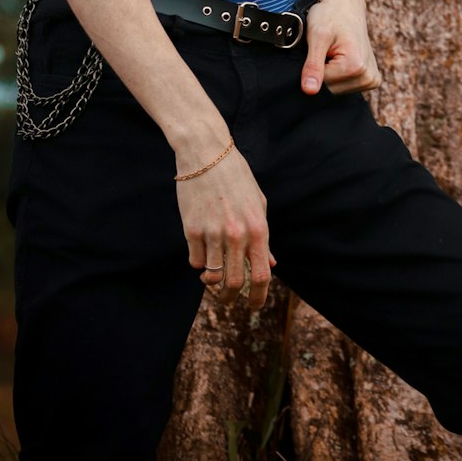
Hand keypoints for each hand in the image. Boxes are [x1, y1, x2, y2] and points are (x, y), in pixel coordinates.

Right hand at [175, 144, 273, 308]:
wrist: (206, 153)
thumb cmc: (236, 177)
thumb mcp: (258, 203)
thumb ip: (263, 238)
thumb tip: (270, 265)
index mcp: (258, 228)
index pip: (261, 276)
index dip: (258, 298)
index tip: (253, 306)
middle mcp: (236, 234)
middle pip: (235, 283)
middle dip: (231, 298)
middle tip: (229, 300)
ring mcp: (213, 233)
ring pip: (212, 276)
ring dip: (212, 284)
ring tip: (212, 280)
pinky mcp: (191, 230)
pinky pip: (195, 261)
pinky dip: (199, 264)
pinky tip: (202, 254)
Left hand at [300, 0, 380, 96]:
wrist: (345, 5)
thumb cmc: (330, 15)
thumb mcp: (317, 37)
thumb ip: (313, 66)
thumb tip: (309, 91)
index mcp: (357, 67)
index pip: (322, 85)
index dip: (313, 68)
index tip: (319, 49)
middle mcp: (369, 77)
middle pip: (331, 90)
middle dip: (322, 71)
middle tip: (325, 49)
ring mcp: (371, 79)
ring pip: (336, 89)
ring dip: (329, 72)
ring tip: (332, 51)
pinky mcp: (370, 79)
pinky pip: (345, 86)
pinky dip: (338, 73)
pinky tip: (340, 56)